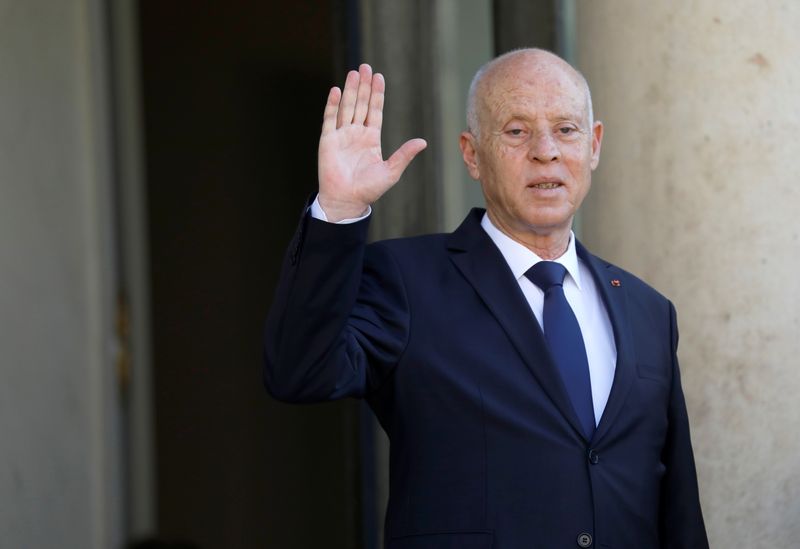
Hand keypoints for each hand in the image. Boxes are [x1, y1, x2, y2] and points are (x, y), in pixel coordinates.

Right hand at [318, 64, 426, 221]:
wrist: (347, 200)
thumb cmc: (369, 189)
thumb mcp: (391, 171)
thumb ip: (404, 154)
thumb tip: (423, 142)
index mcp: (371, 139)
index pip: (375, 111)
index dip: (377, 94)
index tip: (379, 76)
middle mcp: (356, 134)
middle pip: (361, 104)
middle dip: (364, 86)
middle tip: (365, 67)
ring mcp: (341, 136)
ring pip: (347, 107)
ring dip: (350, 90)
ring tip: (354, 73)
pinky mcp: (327, 141)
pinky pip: (330, 119)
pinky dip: (332, 105)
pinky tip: (336, 91)